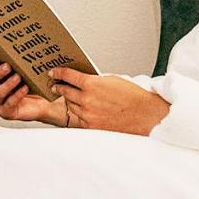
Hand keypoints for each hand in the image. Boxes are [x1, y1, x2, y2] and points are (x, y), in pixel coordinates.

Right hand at [0, 54, 65, 125]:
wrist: (44, 102)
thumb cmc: (34, 84)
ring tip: (18, 77)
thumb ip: (22, 59)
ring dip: (8, 84)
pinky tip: (24, 89)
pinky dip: (16, 96)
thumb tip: (26, 41)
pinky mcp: (6, 112)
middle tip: (8, 66)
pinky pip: (8, 104)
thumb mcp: (27, 70)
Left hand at [49, 67, 170, 134]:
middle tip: (56, 85)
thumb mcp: (111, 79)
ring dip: (69, 100)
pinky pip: (79, 118)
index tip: (53, 72)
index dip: (58, 73)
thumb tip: (82, 80)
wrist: (145, 115)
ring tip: (69, 97)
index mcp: (91, 84)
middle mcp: (87, 100)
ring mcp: (88, 114)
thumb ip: (94, 80)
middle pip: (65, 91)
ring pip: (71, 105)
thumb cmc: (132, 96)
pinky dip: (79, 113)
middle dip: (59, 87)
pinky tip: (81, 109)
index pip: (67, 75)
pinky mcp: (91, 126)